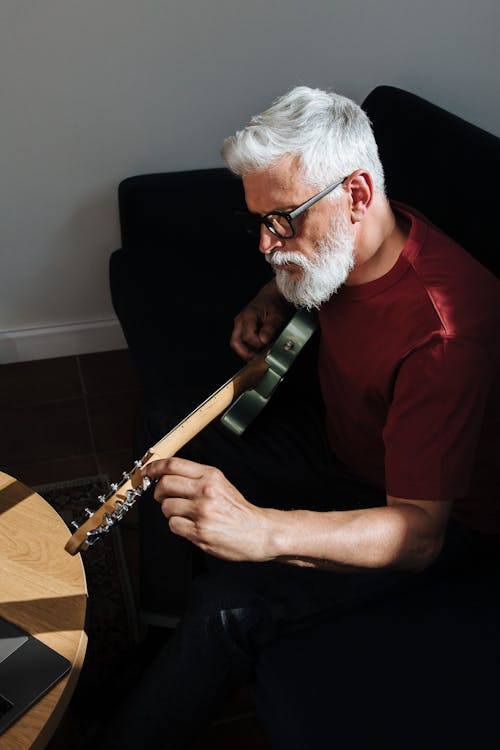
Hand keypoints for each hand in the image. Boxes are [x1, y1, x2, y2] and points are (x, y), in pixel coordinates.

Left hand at [144, 457, 274, 560]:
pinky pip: (173, 525)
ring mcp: (202, 512)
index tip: (147, 471)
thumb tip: (167, 475)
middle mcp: (205, 491)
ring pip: (166, 507)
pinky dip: (177, 525)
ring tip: (184, 513)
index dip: (155, 467)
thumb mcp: (221, 483)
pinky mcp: (199, 531)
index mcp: (211, 475)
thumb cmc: (238, 509)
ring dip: (170, 511)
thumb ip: (197, 477)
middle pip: (165, 484)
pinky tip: (190, 525)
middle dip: (158, 491)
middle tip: (162, 496)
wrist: (258, 531)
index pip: (174, 465)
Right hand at [230, 280, 291, 359]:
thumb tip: (263, 340)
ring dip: (245, 351)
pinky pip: (240, 340)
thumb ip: (270, 328)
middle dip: (245, 352)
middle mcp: (240, 320)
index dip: (257, 343)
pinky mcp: (241, 327)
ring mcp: (239, 324)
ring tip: (256, 355)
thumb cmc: (273, 305)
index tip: (267, 344)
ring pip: (236, 342)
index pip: (248, 336)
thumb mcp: (276, 316)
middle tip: (255, 358)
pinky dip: (246, 347)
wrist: (271, 297)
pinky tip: (256, 349)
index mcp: (248, 316)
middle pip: (235, 342)